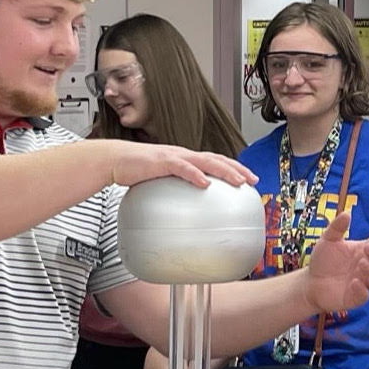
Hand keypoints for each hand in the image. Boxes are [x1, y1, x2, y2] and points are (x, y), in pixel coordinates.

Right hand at [111, 142, 256, 190]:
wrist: (115, 160)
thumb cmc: (137, 172)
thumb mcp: (161, 183)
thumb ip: (176, 192)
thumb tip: (185, 213)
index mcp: (186, 159)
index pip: (215, 161)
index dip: (234, 168)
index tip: (249, 179)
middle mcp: (184, 155)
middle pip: (217, 159)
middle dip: (237, 168)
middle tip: (253, 180)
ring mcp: (174, 156)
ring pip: (205, 161)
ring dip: (224, 170)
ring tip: (238, 180)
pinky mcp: (161, 161)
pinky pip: (181, 167)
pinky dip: (195, 174)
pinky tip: (205, 183)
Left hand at [303, 212, 368, 315]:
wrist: (310, 283)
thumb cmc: (323, 261)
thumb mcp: (327, 240)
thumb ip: (337, 227)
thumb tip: (347, 213)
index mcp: (363, 252)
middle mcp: (366, 267)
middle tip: (367, 249)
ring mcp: (362, 283)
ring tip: (361, 264)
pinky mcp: (356, 297)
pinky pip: (365, 295)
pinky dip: (362, 289)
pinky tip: (354, 282)